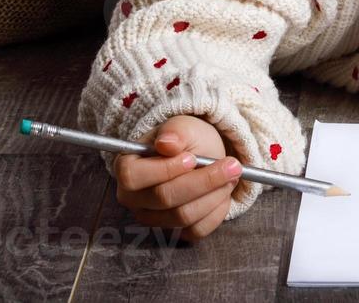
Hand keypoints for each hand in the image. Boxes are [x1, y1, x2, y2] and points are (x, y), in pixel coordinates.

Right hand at [114, 114, 241, 242]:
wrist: (199, 156)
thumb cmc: (184, 140)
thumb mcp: (182, 126)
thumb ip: (175, 132)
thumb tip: (166, 143)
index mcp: (126, 167)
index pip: (133, 176)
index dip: (164, 169)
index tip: (192, 158)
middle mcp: (133, 198)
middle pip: (164, 198)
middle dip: (202, 181)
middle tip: (231, 165)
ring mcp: (152, 218)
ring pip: (183, 216)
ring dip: (214, 195)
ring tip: (231, 175)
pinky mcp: (173, 232)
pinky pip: (197, 230)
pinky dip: (216, 211)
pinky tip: (223, 192)